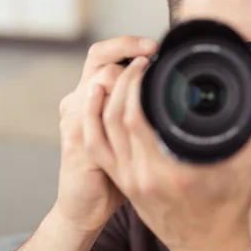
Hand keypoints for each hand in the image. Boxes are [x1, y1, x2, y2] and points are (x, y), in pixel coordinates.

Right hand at [54, 36, 157, 233]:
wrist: (86, 205)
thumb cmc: (113, 168)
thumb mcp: (128, 132)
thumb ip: (141, 110)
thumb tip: (176, 93)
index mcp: (90, 95)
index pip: (104, 55)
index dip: (127, 45)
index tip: (156, 46)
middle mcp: (78, 101)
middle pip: (98, 57)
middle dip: (128, 49)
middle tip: (155, 52)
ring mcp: (75, 119)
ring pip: (99, 80)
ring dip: (129, 76)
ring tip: (153, 77)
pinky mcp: (78, 142)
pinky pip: (95, 116)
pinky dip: (117, 103)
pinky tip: (138, 103)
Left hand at [83, 56, 250, 250]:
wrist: (208, 246)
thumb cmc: (229, 208)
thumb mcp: (250, 165)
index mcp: (174, 171)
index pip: (137, 117)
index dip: (136, 83)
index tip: (149, 61)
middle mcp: (145, 177)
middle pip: (116, 118)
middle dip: (122, 83)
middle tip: (137, 61)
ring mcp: (130, 182)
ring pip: (101, 131)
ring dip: (104, 98)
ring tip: (118, 74)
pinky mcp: (123, 184)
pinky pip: (96, 149)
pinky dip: (92, 122)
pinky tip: (97, 101)